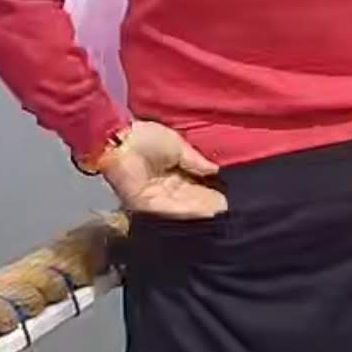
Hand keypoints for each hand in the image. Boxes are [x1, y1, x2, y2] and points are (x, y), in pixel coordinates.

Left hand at [99, 121, 226, 220]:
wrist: (119, 139)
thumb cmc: (145, 137)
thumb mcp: (178, 145)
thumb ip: (196, 161)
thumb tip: (216, 171)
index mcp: (173, 173)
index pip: (197, 186)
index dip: (212, 191)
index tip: (229, 196)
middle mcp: (166, 188)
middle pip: (192, 200)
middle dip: (210, 204)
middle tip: (231, 210)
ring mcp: (156, 199)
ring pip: (184, 208)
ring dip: (203, 211)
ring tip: (223, 214)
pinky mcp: (147, 206)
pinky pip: (171, 210)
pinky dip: (188, 212)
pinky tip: (206, 212)